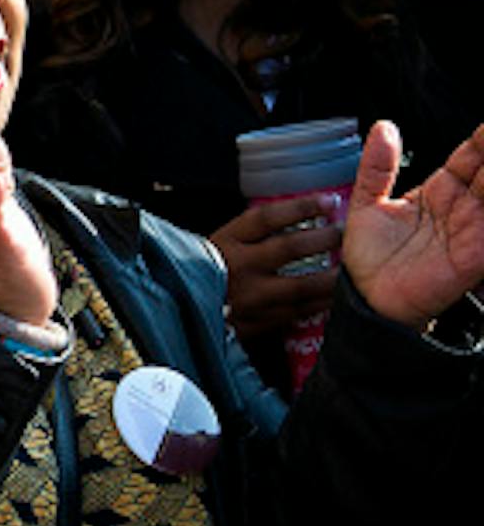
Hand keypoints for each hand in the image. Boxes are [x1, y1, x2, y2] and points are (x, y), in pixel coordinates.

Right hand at [209, 195, 340, 338]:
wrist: (175, 316)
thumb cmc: (195, 276)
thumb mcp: (212, 246)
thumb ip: (246, 235)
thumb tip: (294, 217)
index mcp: (223, 243)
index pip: (267, 217)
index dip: (301, 207)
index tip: (328, 201)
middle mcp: (236, 268)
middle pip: (289, 248)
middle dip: (325, 238)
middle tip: (345, 233)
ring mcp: (249, 298)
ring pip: (301, 286)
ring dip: (332, 276)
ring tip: (349, 267)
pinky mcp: (257, 324)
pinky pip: (298, 313)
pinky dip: (320, 304)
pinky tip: (335, 296)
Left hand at [342, 119, 483, 329]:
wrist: (366, 299)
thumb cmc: (371, 258)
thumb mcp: (368, 203)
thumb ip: (377, 166)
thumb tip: (384, 127)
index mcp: (442, 191)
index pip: (472, 155)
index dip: (482, 137)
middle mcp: (463, 207)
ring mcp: (473, 229)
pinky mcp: (476, 254)